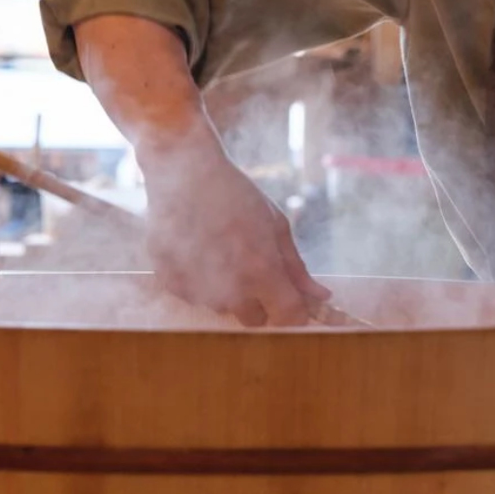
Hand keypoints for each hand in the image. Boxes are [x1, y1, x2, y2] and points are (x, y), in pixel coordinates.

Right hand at [141, 136, 329, 327]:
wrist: (184, 173)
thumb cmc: (236, 195)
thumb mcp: (276, 225)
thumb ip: (297, 267)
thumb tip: (322, 297)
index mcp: (262, 273)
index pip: (288, 318)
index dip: (294, 312)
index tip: (293, 301)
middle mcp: (229, 289)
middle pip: (254, 319)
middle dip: (260, 302)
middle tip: (253, 268)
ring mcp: (198, 290)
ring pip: (223, 307)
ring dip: (228, 290)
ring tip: (221, 250)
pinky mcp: (172, 285)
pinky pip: (195, 297)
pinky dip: (200, 281)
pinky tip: (197, 249)